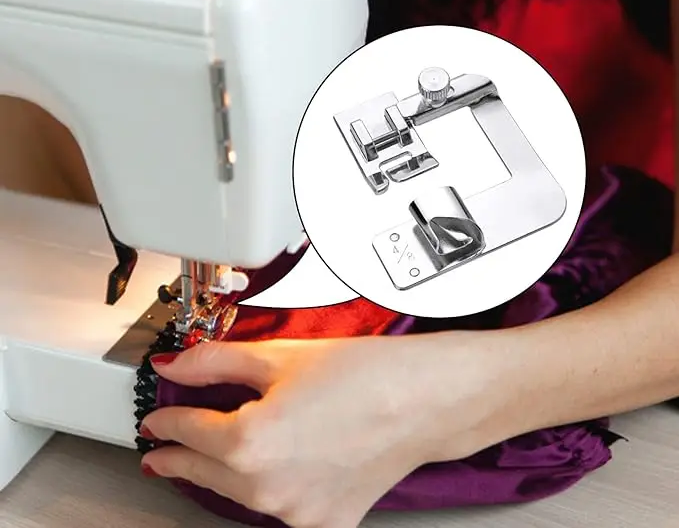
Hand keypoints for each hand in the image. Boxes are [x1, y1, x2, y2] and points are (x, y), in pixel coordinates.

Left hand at [140, 333, 502, 527]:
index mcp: (249, 443)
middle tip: (165, 447)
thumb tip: (174, 367)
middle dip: (181, 454)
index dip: (167, 420)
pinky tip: (270, 471)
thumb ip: (215, 362)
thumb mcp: (280, 355)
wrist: (423, 398)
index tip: (156, 420)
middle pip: (206, 470)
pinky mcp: (325, 524)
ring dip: (221, 474)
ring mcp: (297, 514)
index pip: (187, 431)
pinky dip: (266, 492)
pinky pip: (280, 511)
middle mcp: (268, 489)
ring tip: (214, 453)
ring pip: (238, 496)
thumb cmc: (363, 372)